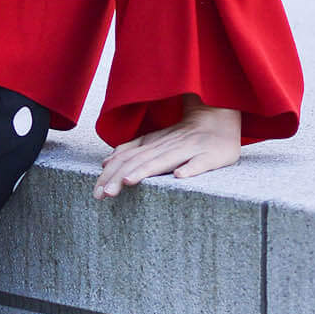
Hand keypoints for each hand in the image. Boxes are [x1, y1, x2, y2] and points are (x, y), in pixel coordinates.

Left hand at [93, 96, 241, 197]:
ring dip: (145, 171)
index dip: (109, 174)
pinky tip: (179, 177)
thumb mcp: (155, 139)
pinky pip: (200, 163)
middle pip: (139, 162)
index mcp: (154, 145)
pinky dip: (190, 169)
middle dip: (118, 178)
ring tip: (128, 182)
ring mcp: (189, 150)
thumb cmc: (184, 134)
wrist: (218, 118)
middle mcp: (168, 147)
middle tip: (102, 196)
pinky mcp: (211, 156)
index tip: (96, 193)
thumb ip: (132, 149)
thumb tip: (106, 161)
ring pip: (164, 161)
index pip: (126, 160)